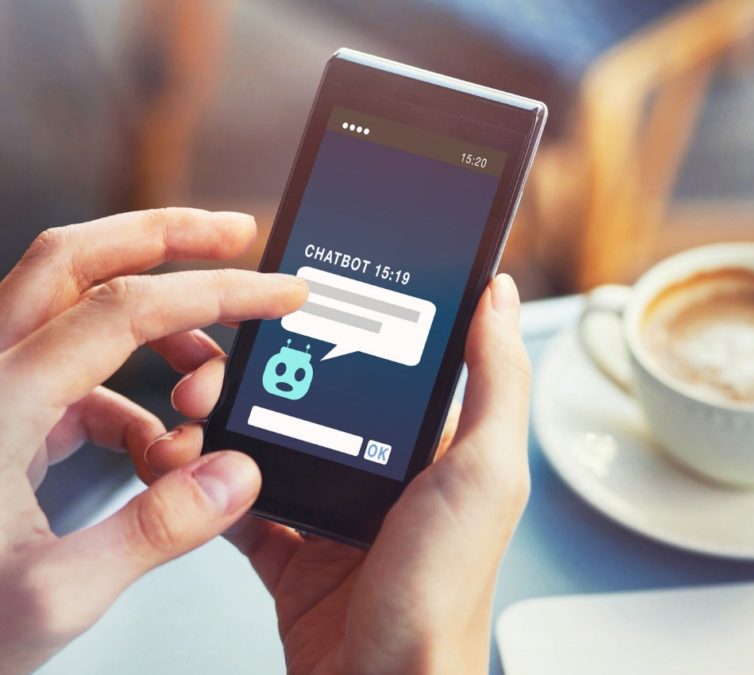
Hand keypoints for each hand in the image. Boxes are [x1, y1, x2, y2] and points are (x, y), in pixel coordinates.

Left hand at [0, 209, 308, 673]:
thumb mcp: (51, 595)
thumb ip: (153, 531)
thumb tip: (234, 477)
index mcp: (0, 401)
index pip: (126, 307)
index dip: (217, 292)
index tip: (278, 294)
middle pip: (77, 258)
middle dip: (168, 237)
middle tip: (236, 236)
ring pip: (76, 309)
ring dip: (157, 329)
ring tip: (206, 387)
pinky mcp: (1, 418)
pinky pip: (78, 375)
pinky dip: (134, 396)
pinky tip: (159, 450)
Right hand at [144, 273, 531, 673]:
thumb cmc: (442, 596)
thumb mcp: (484, 474)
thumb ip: (495, 381)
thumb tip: (499, 295)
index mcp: (437, 446)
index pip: (383, 363)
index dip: (333, 329)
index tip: (284, 303)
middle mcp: (386, 473)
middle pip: (313, 397)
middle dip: (257, 374)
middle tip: (216, 372)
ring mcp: (337, 511)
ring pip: (270, 444)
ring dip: (223, 423)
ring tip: (190, 416)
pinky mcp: (294, 551)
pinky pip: (242, 503)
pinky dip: (208, 483)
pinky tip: (185, 463)